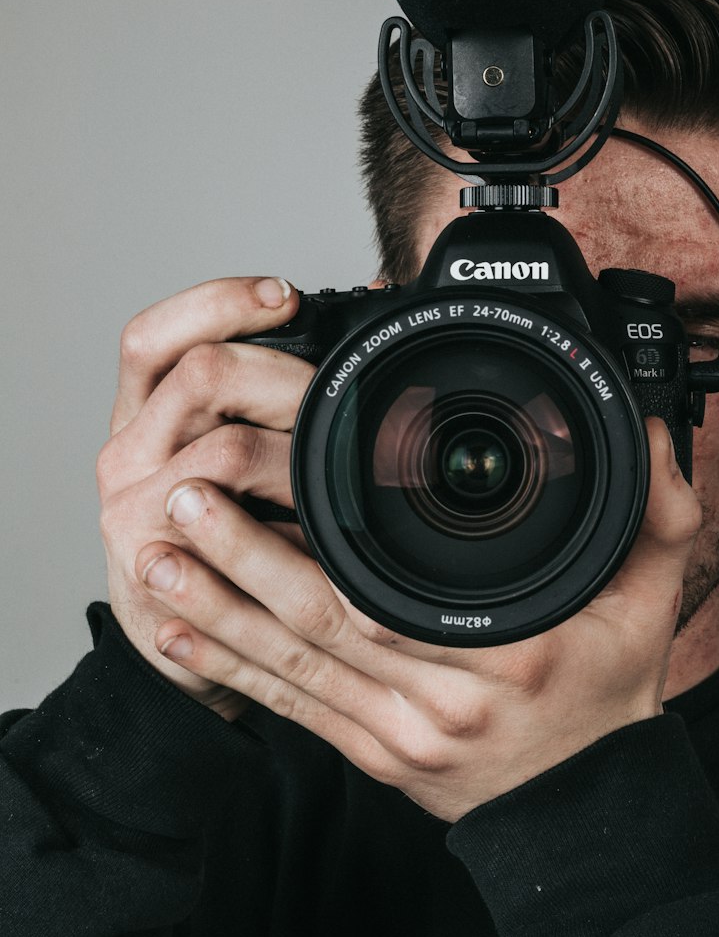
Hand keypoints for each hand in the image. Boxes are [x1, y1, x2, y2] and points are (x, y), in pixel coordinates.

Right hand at [97, 276, 313, 715]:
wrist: (185, 640)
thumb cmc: (229, 536)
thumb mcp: (244, 452)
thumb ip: (278, 392)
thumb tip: (372, 307)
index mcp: (145, 413)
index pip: (156, 336)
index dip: (218, 303)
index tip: (288, 297)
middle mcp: (128, 454)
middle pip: (198, 376)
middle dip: (283, 374)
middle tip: (334, 396)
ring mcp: (133, 512)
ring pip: (221, 449)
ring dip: (295, 449)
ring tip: (337, 460)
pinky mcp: (154, 567)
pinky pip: (227, 530)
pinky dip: (282, 519)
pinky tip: (314, 515)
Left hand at [134, 418, 700, 820]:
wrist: (584, 813)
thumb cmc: (610, 699)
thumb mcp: (648, 606)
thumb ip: (657, 515)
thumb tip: (650, 433)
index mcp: (502, 656)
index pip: (393, 596)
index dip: (318, 546)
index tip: (271, 478)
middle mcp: (437, 701)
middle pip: (320, 623)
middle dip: (241, 559)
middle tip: (183, 496)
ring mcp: (396, 736)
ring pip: (290, 667)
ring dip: (216, 609)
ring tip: (156, 553)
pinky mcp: (370, 757)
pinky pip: (290, 712)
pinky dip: (229, 672)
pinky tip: (178, 633)